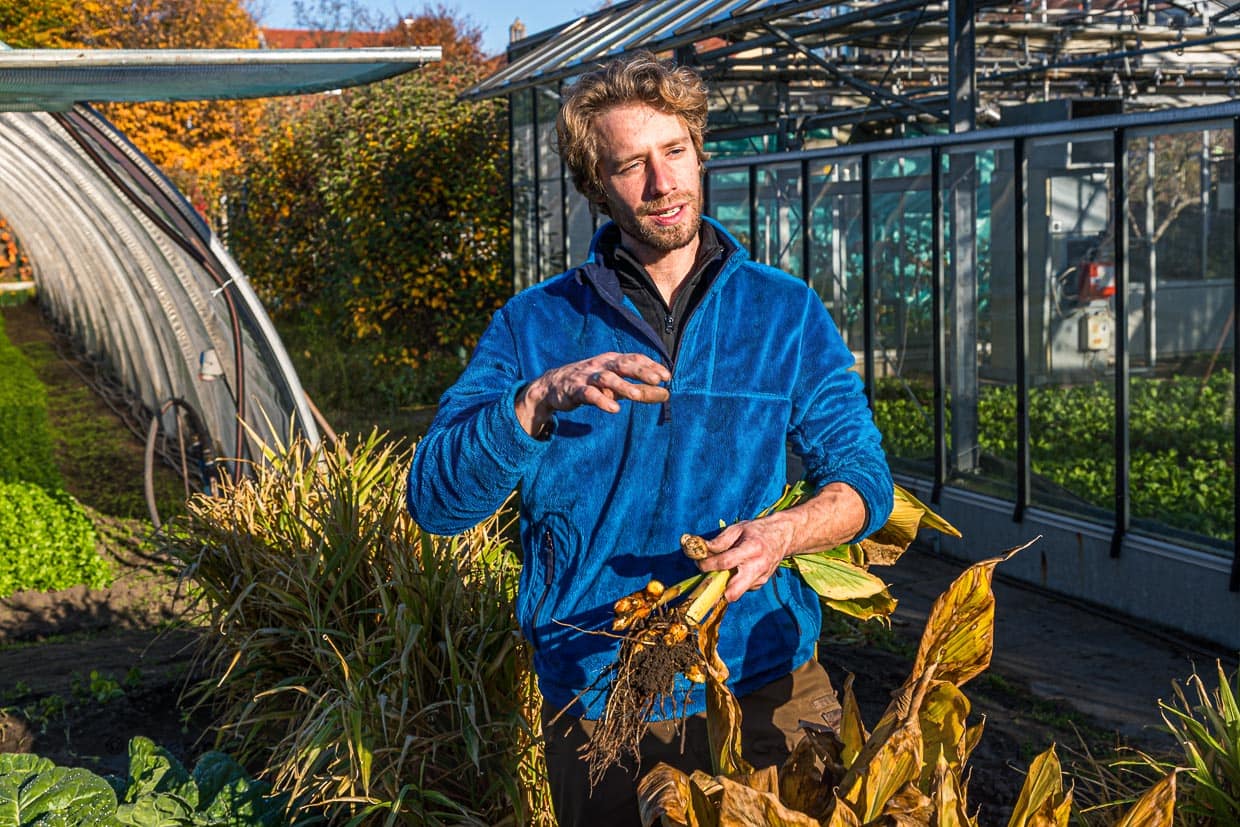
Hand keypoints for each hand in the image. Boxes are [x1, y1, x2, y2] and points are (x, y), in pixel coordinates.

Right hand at [515, 352, 670, 436]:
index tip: (667, 376)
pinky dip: (601, 400)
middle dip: (640, 371)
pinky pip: (589, 394)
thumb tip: (666, 394)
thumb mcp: (617, 386)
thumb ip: (641, 390)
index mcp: (612, 360)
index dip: (650, 366)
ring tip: (637, 395)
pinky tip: (614, 409)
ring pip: (607, 378)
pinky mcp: (575, 390)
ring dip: (622, 386)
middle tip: (657, 380)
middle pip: (623, 365)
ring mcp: (587, 377)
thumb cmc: (591, 384)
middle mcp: (601, 365)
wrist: (553, 386)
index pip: (634, 359)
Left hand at [693, 483, 865, 601]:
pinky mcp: (762, 583)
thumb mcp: (737, 528)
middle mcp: (758, 567)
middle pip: (734, 592)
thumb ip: (718, 541)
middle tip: (710, 579)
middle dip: (718, 591)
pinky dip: (736, 581)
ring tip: (725, 570)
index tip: (699, 563)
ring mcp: (761, 577)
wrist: (783, 536)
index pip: (725, 563)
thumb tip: (698, 549)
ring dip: (726, 584)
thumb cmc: (757, 530)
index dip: (707, 565)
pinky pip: (743, 587)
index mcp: (751, 549)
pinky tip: (739, 569)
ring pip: (736, 592)